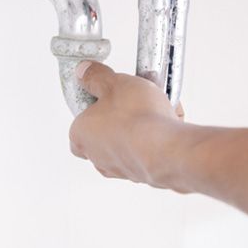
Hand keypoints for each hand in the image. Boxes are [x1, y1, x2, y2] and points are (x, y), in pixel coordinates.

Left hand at [68, 61, 191, 191]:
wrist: (167, 149)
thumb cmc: (136, 119)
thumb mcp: (113, 83)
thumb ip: (96, 76)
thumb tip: (84, 72)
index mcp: (81, 136)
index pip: (78, 126)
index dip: (92, 109)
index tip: (106, 96)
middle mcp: (98, 157)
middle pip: (105, 133)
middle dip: (120, 117)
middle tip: (133, 100)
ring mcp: (122, 169)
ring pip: (130, 143)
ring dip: (141, 127)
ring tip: (156, 108)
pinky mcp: (145, 175)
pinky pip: (149, 151)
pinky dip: (157, 138)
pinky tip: (168, 123)